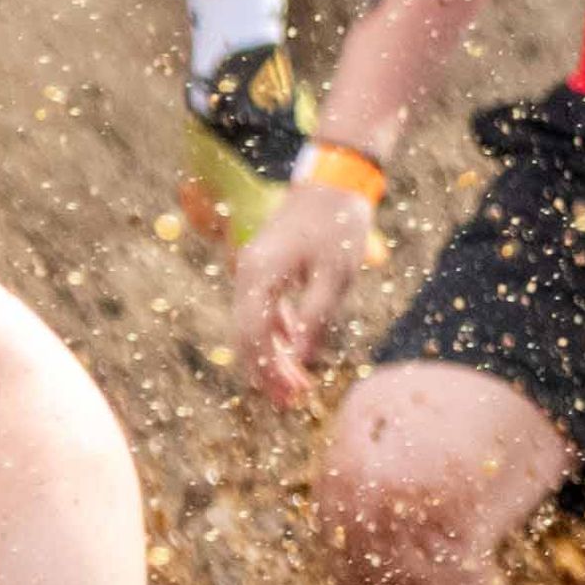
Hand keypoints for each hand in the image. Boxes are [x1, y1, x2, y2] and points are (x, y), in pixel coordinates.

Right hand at [229, 168, 380, 402]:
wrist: (333, 183)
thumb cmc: (337, 226)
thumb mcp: (335, 275)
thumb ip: (316, 317)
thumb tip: (302, 359)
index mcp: (259, 275)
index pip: (253, 335)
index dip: (269, 369)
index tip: (289, 395)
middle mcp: (248, 274)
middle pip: (247, 335)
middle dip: (267, 370)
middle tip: (292, 401)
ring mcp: (254, 271)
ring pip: (254, 324)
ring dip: (273, 355)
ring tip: (295, 386)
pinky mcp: (267, 269)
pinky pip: (265, 310)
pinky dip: (278, 333)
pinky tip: (294, 352)